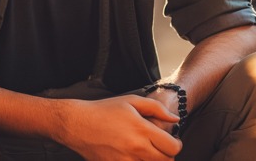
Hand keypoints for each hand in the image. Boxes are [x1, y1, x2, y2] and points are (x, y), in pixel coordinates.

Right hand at [53, 94, 181, 159]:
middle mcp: (136, 148)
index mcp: (142, 130)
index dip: (176, 145)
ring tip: (147, 151)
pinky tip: (135, 156)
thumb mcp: (131, 101)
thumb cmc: (104, 110)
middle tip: (161, 147)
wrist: (78, 124)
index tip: (172, 141)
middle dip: (167, 155)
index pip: (173, 147)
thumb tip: (175, 119)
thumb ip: (156, 108)